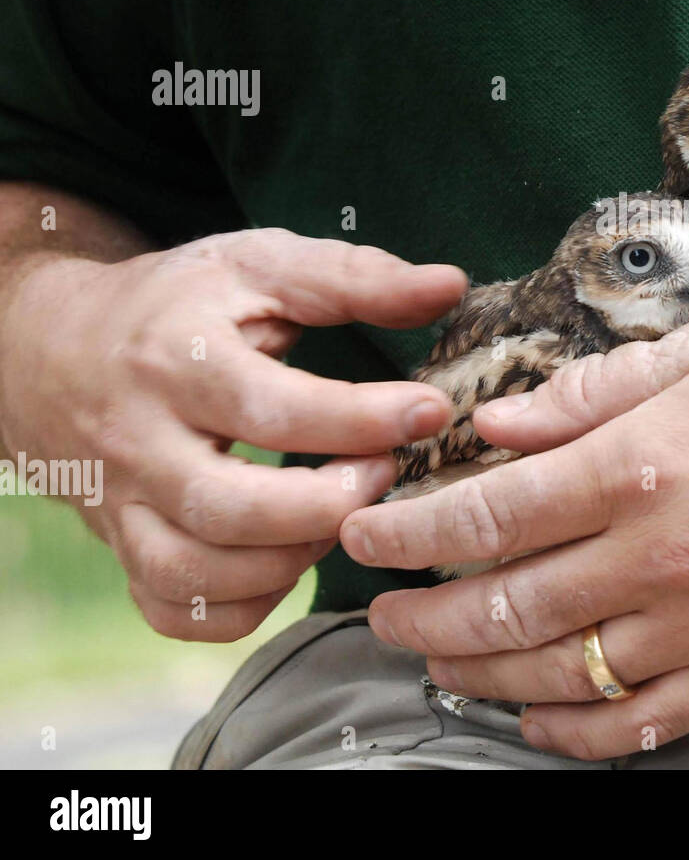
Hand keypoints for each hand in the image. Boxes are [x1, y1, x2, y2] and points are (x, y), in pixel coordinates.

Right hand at [0, 228, 465, 640]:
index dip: (361, 418)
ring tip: (348, 514)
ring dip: (293, 560)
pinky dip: (244, 603)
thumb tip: (450, 286)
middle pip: (228, 508)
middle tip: (388, 474)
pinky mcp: (122, 546)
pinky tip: (292, 559)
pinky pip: (176, 608)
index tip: (430, 411)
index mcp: (174, 359)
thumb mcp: (259, 264)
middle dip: (328, 505)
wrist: (53, 348)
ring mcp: (122, 503)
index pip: (270, 407)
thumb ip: (355, 277)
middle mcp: (137, 440)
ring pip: (197, 570)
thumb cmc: (180, 303)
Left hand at [341, 315, 688, 759]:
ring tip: (437, 663)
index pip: (485, 515)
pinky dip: (574, 737)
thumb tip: (501, 422)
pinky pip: (640, 725)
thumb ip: (595, 391)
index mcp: (638, 463)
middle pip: (501, 607)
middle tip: (380, 615)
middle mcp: (656, 555)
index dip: (408, 533)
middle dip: (421, 617)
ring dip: (478, 677)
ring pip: (555, 676)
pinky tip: (537, 726)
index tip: (363, 536)